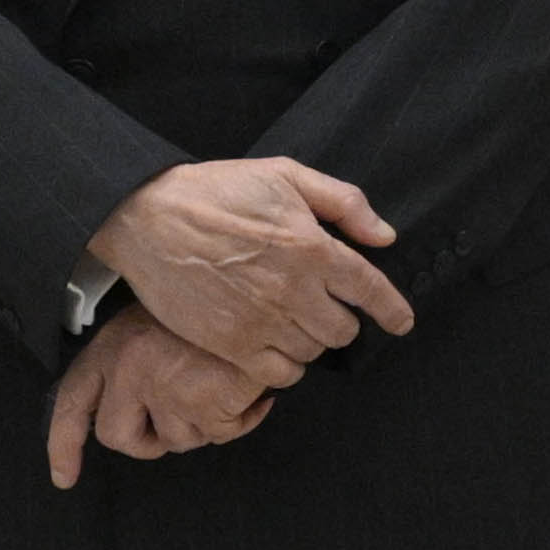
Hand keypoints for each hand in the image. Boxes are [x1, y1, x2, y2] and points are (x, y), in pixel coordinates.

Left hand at [49, 306, 289, 485]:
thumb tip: (135, 412)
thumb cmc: (212, 306)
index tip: (64, 477)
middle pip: (119, 437)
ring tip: (223, 385)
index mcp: (112, 346)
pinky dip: (240, 419)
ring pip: (177, 440)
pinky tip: (251, 391)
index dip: (64, 445)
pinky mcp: (202, 403)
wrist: (257, 293)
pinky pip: (219, 434)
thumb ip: (134, 364)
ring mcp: (163, 388)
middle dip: (149, 441)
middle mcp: (128, 369)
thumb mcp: (156, 324)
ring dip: (204, 423)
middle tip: (181, 420)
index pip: (72, 403)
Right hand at [91, 156, 409, 371]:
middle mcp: (293, 289)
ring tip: (291, 322)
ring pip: (312, 353)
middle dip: (341, 321)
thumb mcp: (285, 175)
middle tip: (322, 308)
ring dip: (310, 342)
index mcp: (312, 246)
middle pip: (343, 330)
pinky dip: (284, 367)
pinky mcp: (230, 343)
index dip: (393, 310)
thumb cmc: (216, 191)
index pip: (370, 289)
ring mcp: (261, 320)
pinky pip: (278, 375)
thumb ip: (343, 203)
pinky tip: (273, 346)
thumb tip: (384, 236)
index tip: (402, 322)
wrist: (147, 216)